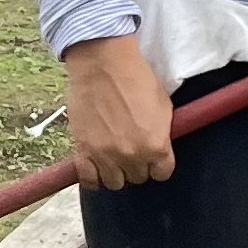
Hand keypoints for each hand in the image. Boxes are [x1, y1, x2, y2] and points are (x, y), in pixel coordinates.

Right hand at [61, 33, 176, 188]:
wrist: (103, 64)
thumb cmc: (135, 79)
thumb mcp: (163, 107)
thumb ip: (162, 134)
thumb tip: (159, 146)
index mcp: (156, 146)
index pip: (162, 173)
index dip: (159, 164)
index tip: (154, 156)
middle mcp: (132, 155)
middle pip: (138, 177)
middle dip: (137, 165)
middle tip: (132, 149)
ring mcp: (106, 155)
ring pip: (114, 183)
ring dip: (116, 172)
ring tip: (113, 157)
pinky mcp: (84, 150)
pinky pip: (88, 179)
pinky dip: (92, 177)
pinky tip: (96, 167)